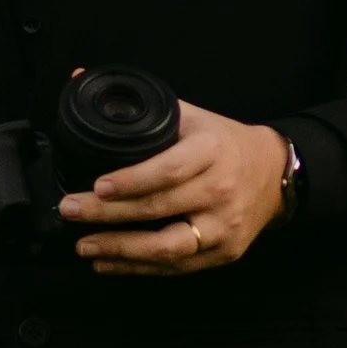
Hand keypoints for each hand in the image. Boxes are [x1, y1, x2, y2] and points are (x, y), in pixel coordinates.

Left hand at [61, 97, 288, 276]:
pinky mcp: (223, 252)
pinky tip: (107, 263)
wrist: (274, 172)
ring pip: (167, 247)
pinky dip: (138, 269)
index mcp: (211, 151)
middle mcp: (220, 191)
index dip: (131, 181)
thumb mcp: (191, 117)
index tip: (98, 186)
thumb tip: (80, 78)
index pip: (168, 170)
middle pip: (159, 209)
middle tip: (72, 210)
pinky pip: (176, 267)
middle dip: (108, 214)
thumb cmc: (223, 142)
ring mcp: (223, 226)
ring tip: (83, 245)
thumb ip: (142, 107)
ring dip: (119, 250)